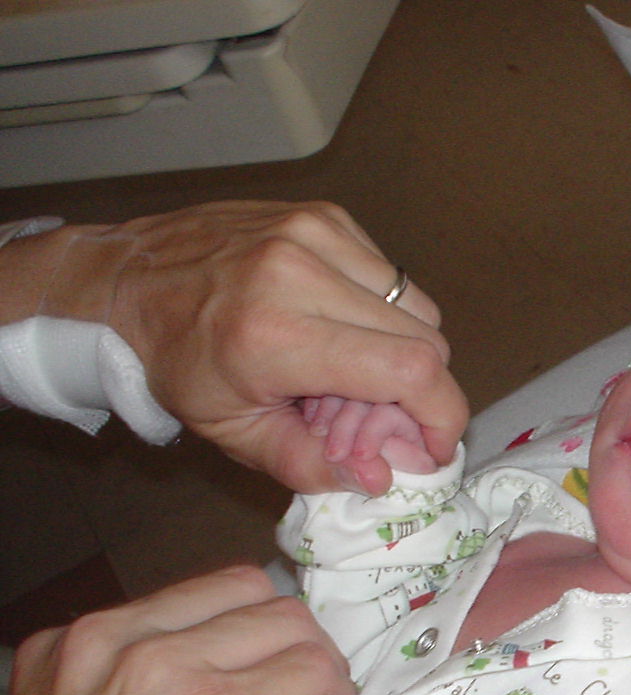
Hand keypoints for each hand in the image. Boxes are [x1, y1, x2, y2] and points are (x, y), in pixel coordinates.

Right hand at [0, 567, 355, 694]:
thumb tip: (206, 683)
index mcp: (67, 648)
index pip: (190, 601)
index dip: (235, 640)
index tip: (248, 685)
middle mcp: (113, 642)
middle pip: (245, 593)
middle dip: (281, 641)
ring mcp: (171, 670)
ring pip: (288, 624)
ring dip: (314, 669)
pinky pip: (313, 668)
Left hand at [35, 201, 467, 493]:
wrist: (123, 278)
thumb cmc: (174, 359)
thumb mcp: (230, 431)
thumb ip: (308, 463)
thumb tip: (380, 479)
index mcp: (275, 335)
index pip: (410, 370)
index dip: (443, 414)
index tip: (434, 444)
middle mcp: (301, 273)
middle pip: (426, 340)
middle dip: (417, 389)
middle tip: (374, 411)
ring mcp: (316, 234)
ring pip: (418, 306)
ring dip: (403, 347)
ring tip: (351, 364)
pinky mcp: (324, 215)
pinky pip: (392, 275)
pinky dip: (382, 309)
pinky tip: (338, 322)